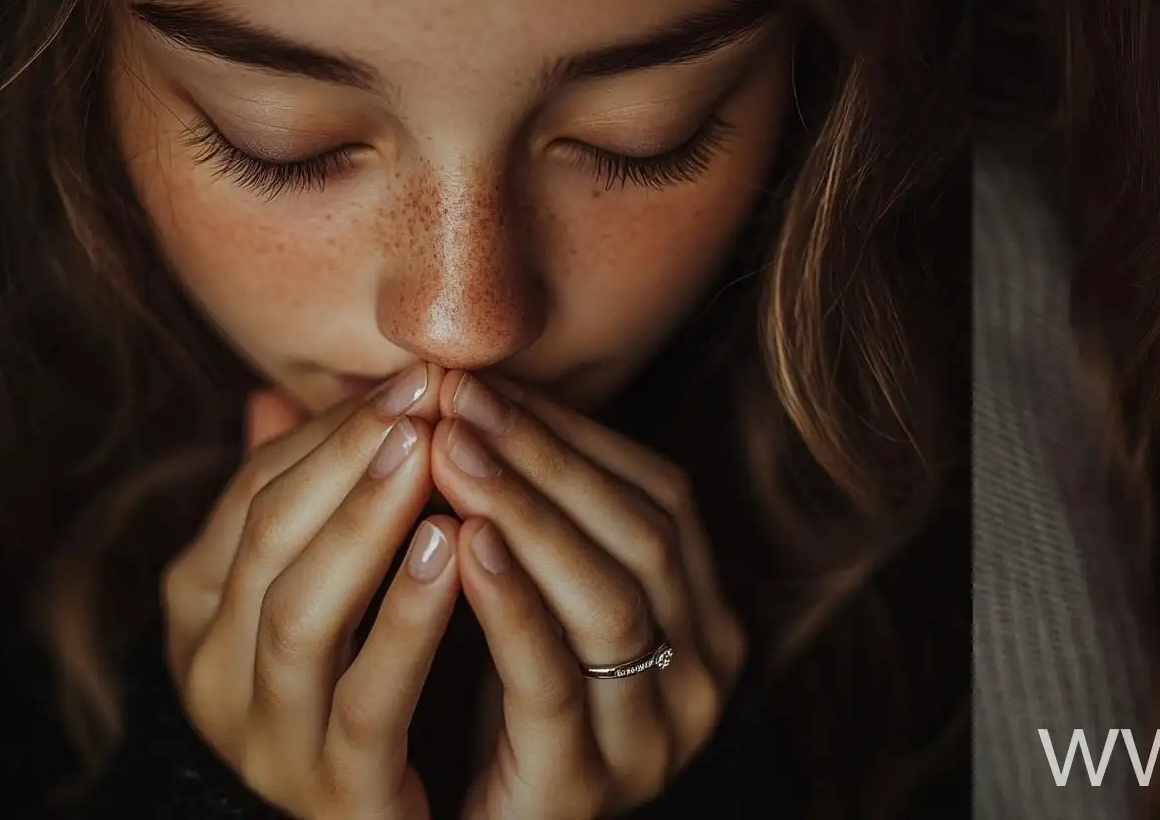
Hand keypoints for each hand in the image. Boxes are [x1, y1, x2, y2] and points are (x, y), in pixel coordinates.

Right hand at [161, 364, 457, 818]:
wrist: (393, 812)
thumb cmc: (360, 669)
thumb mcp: (323, 579)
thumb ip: (302, 494)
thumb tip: (271, 392)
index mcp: (202, 610)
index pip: (253, 495)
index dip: (330, 429)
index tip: (411, 374)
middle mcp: (214, 675)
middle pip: (268, 544)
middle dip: (346, 461)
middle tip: (422, 399)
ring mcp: (268, 740)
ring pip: (301, 620)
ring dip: (366, 528)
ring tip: (430, 460)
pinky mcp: (336, 793)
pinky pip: (367, 702)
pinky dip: (407, 625)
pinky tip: (454, 556)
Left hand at [427, 371, 747, 819]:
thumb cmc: (503, 721)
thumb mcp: (547, 613)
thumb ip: (545, 523)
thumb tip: (481, 394)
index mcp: (707, 619)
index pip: (663, 495)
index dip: (580, 433)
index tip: (496, 380)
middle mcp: (702, 675)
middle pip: (642, 534)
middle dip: (548, 456)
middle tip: (464, 400)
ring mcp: (653, 738)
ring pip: (608, 598)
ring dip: (527, 511)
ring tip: (452, 452)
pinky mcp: (582, 788)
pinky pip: (552, 679)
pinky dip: (511, 601)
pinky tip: (462, 544)